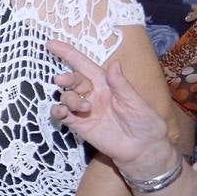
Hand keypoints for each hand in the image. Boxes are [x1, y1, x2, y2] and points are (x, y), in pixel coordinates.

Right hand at [47, 39, 171, 174]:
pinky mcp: (79, 125)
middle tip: (62, 80)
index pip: (85, 65)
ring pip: (66, 96)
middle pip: (73, 80)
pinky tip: (62, 112)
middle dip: (66, 78)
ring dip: (68, 98)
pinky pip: (62, 114)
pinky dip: (57, 111)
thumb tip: (114, 63)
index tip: (51, 44)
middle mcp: (93, 94)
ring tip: (83, 108)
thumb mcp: (137, 103)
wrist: (143, 151)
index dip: (68, 54)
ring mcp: (84, 110)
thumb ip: (122, 85)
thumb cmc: (145, 124)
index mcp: (106, 84)